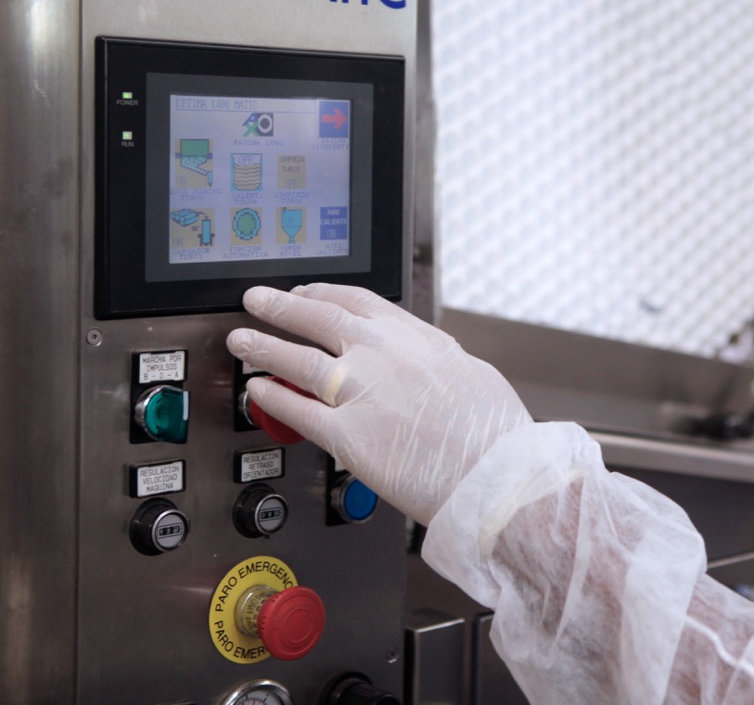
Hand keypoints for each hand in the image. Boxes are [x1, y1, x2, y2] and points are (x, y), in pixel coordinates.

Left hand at [226, 284, 532, 524]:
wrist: (496, 478)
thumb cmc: (494, 437)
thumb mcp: (475, 375)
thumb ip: (438, 363)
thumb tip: (425, 363)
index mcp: (420, 339)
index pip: (360, 302)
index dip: (325, 294)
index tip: (307, 292)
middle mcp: (386, 357)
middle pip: (319, 319)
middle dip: (281, 306)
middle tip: (257, 299)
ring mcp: (363, 393)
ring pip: (297, 359)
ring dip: (262, 346)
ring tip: (240, 340)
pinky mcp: (347, 435)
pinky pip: (297, 410)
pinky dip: (271, 398)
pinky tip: (256, 391)